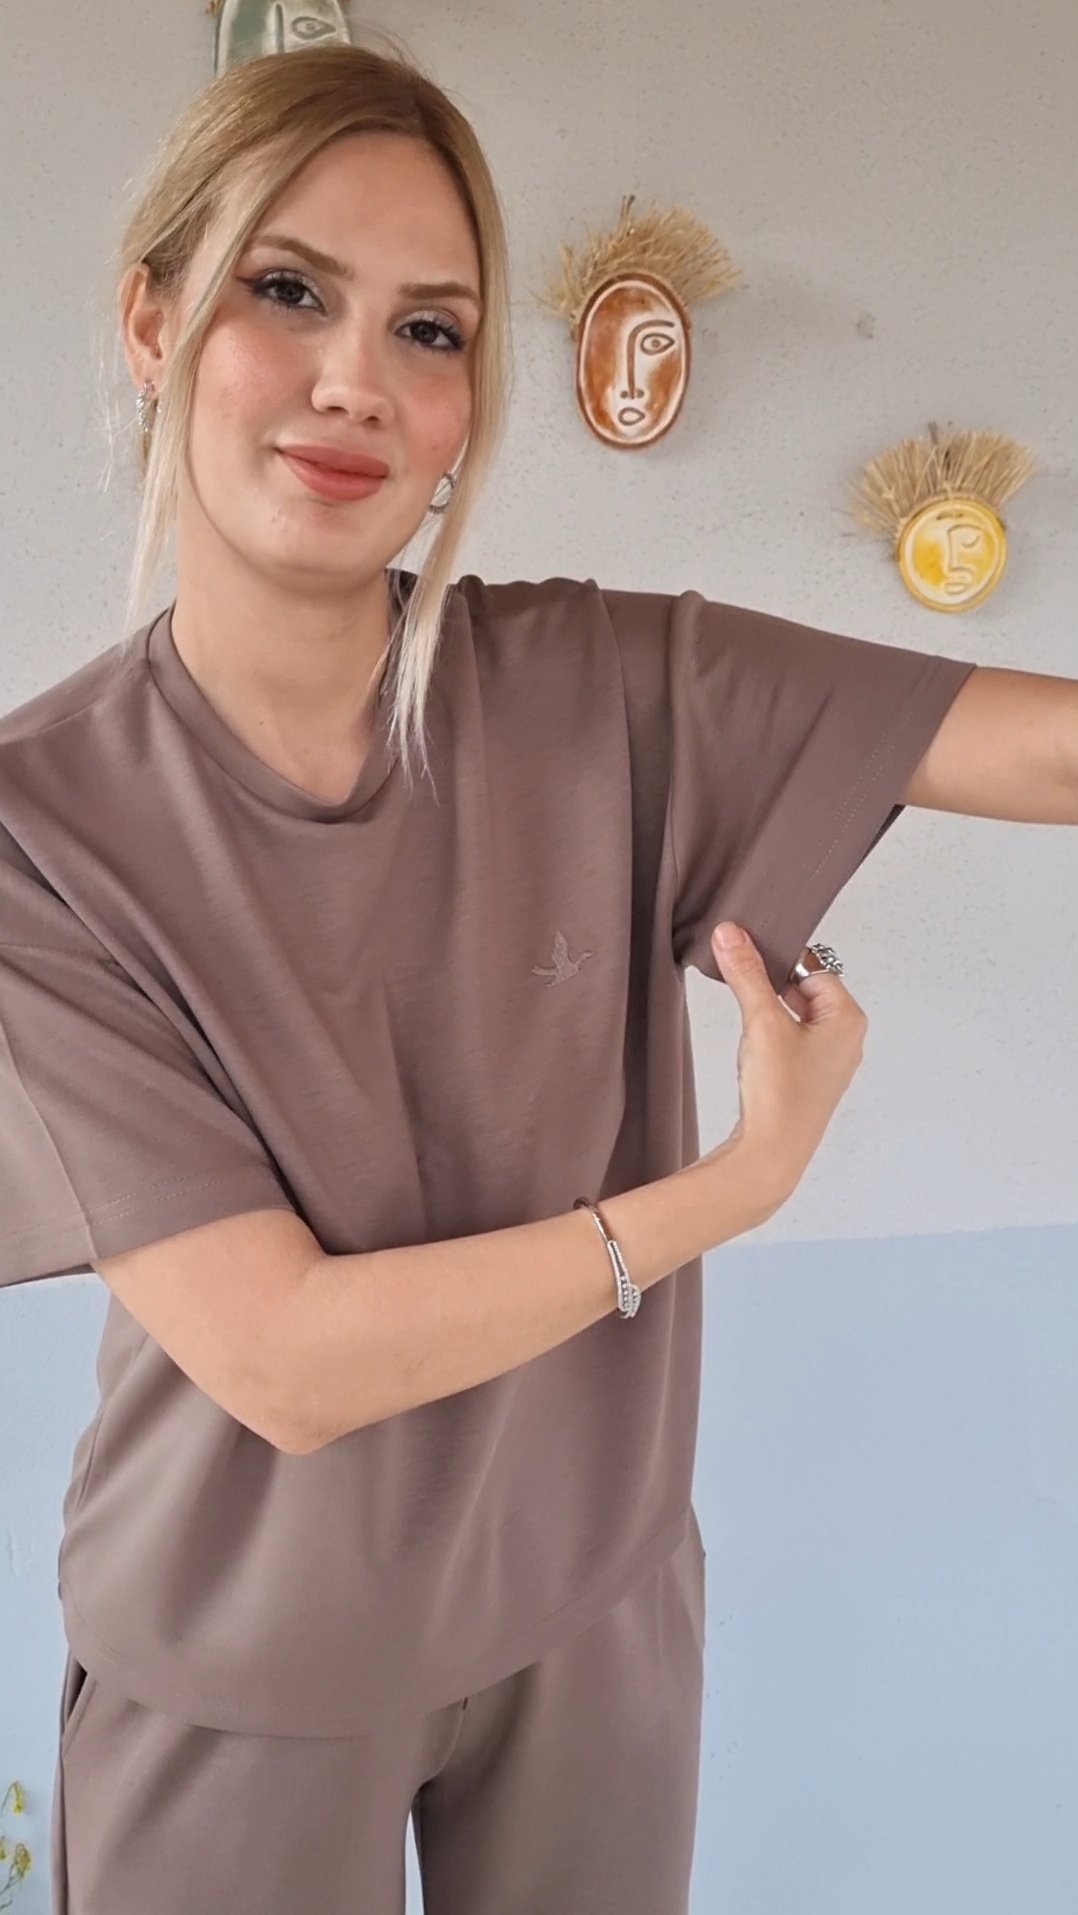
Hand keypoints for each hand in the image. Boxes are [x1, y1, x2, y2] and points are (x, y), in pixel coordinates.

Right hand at [697, 922, 868, 1210]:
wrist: (771, 1154)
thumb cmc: (780, 1094)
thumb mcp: (761, 1021)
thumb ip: (746, 973)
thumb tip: (731, 933)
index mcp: (848, 1018)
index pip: (814, 968)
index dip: (781, 961)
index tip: (750, 956)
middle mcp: (847, 1039)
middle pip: (807, 989)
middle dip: (773, 986)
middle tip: (745, 988)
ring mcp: (830, 1062)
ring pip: (798, 1016)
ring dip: (770, 1012)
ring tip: (750, 1026)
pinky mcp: (811, 1080)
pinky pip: (793, 1041)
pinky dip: (771, 1036)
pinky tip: (753, 1048)